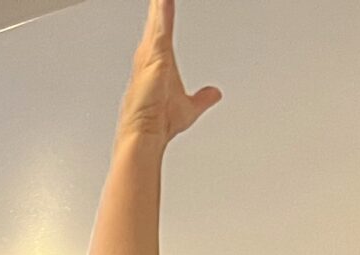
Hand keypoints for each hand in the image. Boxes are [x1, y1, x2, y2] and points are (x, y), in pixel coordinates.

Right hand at [121, 0, 220, 144]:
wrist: (145, 135)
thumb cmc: (158, 123)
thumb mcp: (189, 108)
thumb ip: (202, 98)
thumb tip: (214, 94)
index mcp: (156, 63)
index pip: (161, 31)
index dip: (163, 15)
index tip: (165, 0)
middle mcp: (149, 56)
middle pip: (156, 20)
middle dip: (159, 4)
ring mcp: (149, 55)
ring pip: (157, 19)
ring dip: (160, 4)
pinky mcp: (154, 57)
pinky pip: (160, 27)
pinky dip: (162, 11)